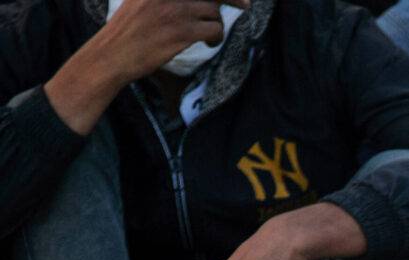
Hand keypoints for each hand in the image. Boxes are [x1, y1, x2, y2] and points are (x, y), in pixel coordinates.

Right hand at [100, 0, 249, 83]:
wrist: (112, 54)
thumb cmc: (127, 30)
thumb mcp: (141, 0)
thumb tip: (196, 1)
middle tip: (245, 5)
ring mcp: (175, 9)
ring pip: (213, 11)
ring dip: (216, 24)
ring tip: (208, 35)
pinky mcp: (182, 31)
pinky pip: (214, 29)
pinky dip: (216, 38)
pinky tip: (207, 44)